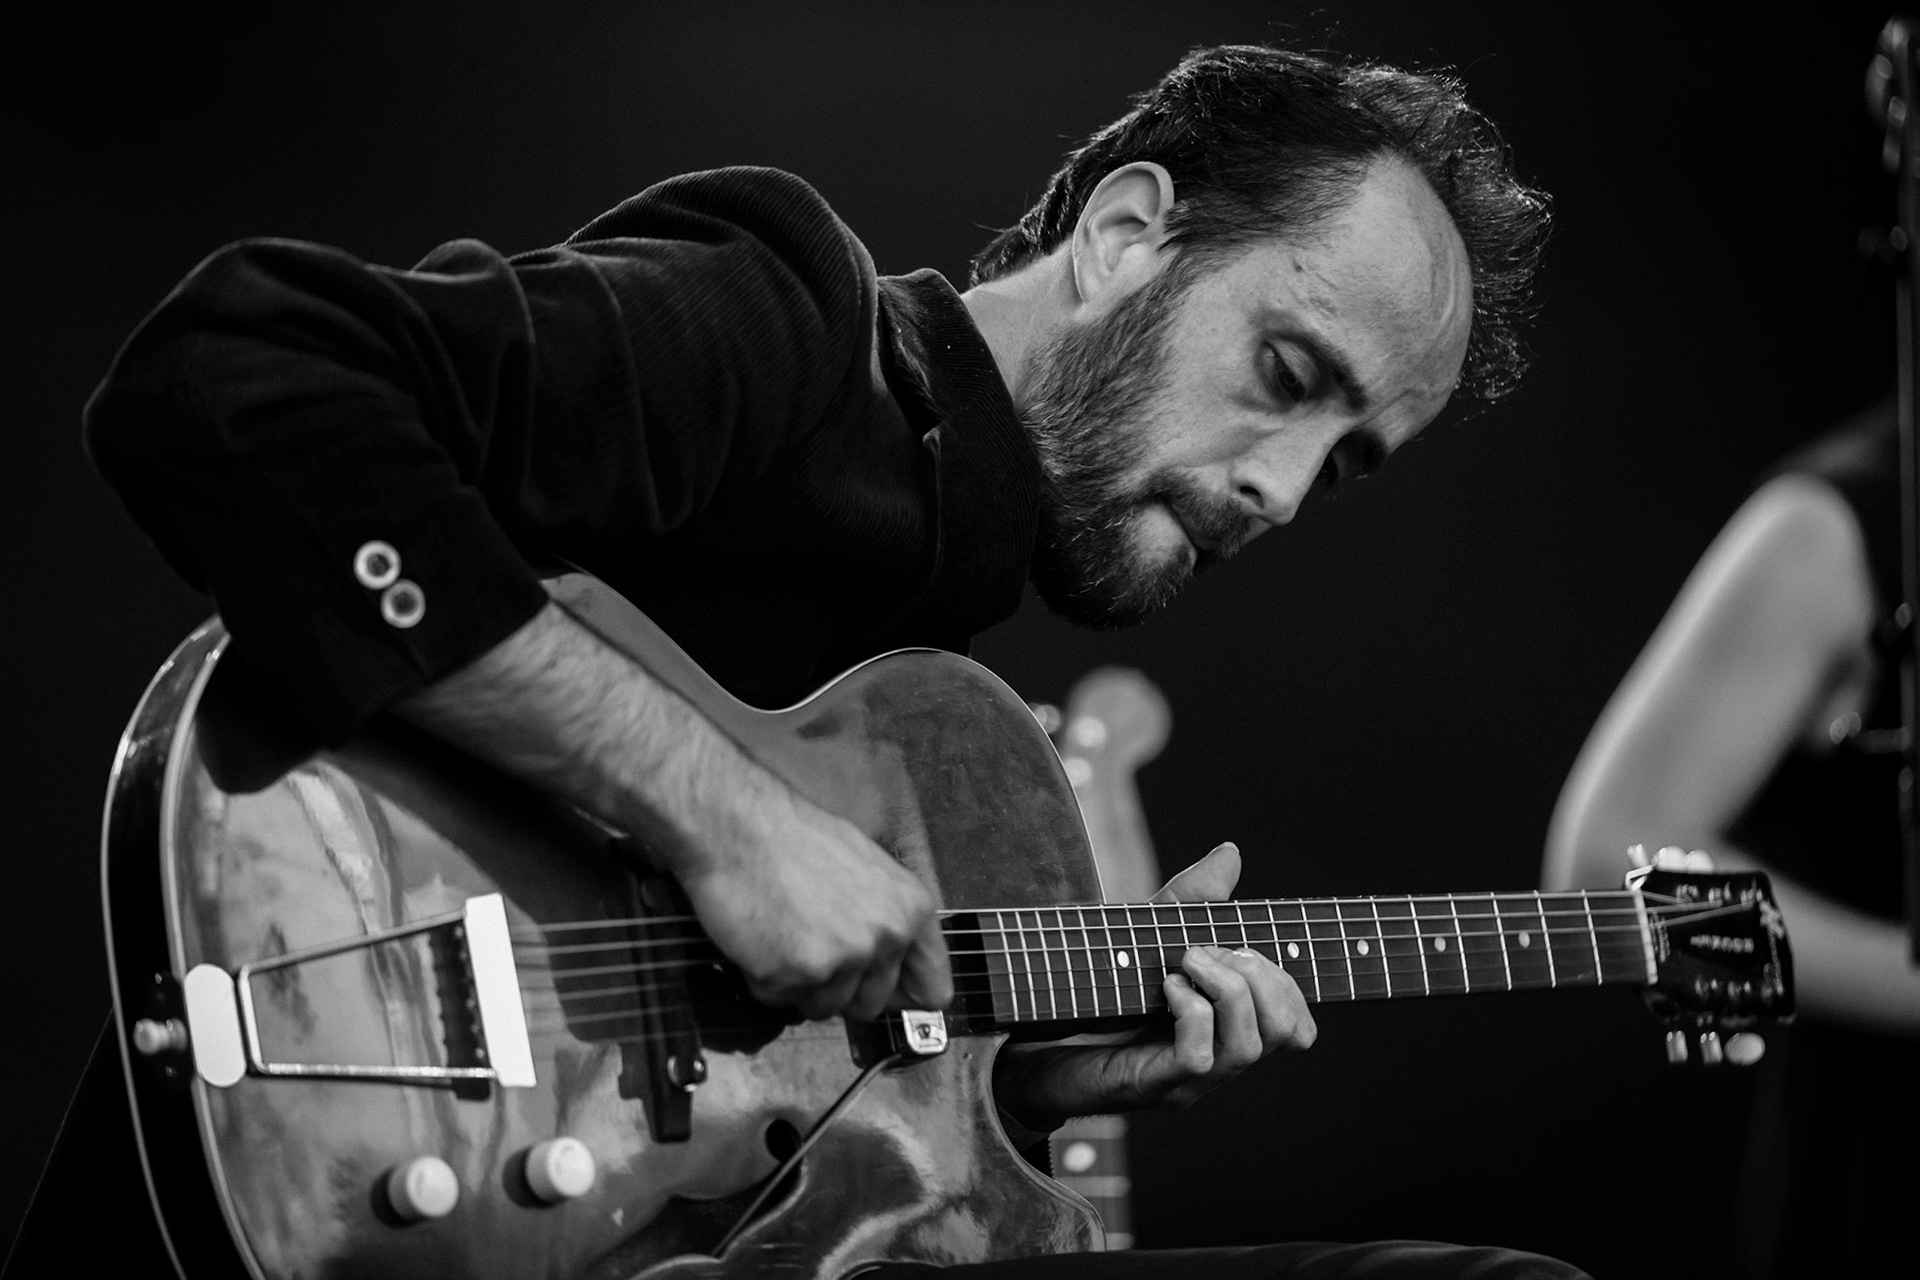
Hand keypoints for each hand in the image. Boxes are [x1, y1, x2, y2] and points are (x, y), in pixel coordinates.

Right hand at [671, 774, 952, 1022]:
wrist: (737, 823)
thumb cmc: (793, 839)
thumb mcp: (867, 869)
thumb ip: (887, 920)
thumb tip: (893, 967)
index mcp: (912, 910)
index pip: (932, 990)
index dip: (902, 996)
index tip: (881, 994)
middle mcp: (887, 935)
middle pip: (870, 1006)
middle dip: (838, 988)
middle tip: (809, 944)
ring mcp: (844, 957)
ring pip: (824, 1009)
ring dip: (798, 984)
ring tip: (782, 933)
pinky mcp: (798, 971)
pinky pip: (780, 1000)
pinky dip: (763, 978)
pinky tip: (759, 937)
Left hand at [993, 842, 1314, 1129]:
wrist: (1023, 1043)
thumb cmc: (1088, 990)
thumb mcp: (1145, 934)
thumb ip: (1191, 900)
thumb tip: (1231, 852)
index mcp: (1225, 1030)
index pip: (1297, 1027)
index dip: (1293, 986)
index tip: (1250, 945)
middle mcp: (1217, 1060)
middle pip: (1287, 1032)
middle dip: (1264, 976)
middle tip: (1213, 948)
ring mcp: (1188, 1080)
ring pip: (1251, 1046)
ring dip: (1229, 987)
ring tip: (1187, 958)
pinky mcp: (1153, 1085)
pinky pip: (1201, 1055)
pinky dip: (1192, 1009)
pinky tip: (1165, 986)